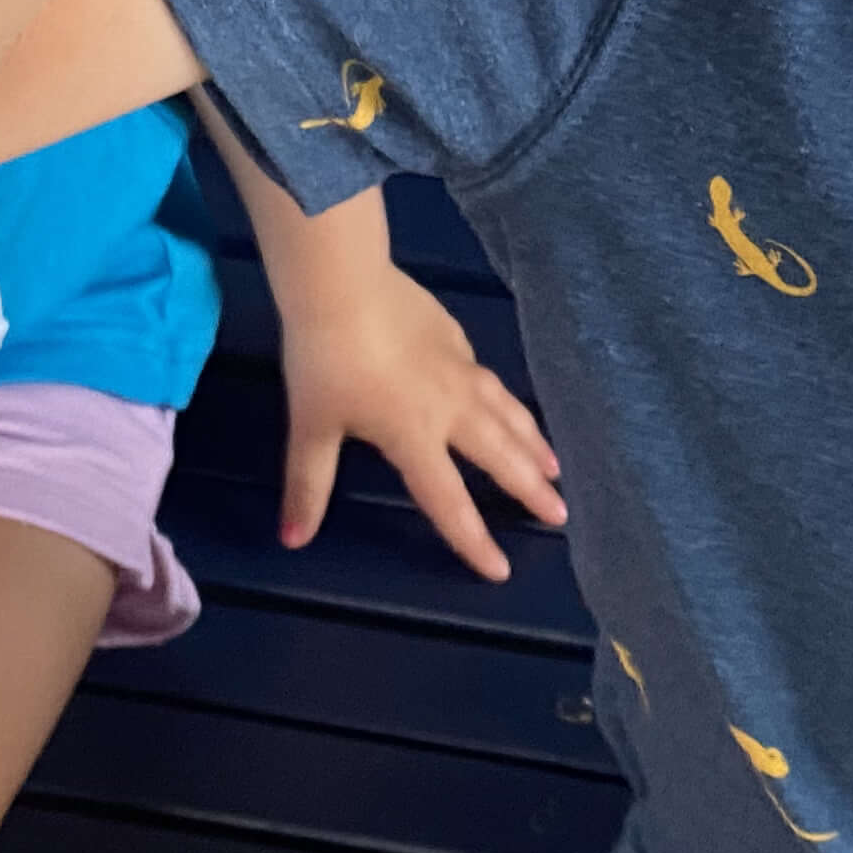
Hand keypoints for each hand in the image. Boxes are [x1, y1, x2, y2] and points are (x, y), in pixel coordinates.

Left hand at [278, 266, 567, 580]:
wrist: (341, 282)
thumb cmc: (324, 359)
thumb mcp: (310, 427)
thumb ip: (308, 485)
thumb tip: (292, 540)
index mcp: (415, 436)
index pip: (449, 501)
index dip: (473, 539)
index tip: (501, 570)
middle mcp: (449, 408)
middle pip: (500, 456)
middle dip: (531, 488)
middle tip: (560, 513)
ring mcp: (457, 367)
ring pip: (506, 412)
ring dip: (532, 442)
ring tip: (554, 465)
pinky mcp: (453, 335)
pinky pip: (487, 377)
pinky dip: (503, 399)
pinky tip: (504, 400)